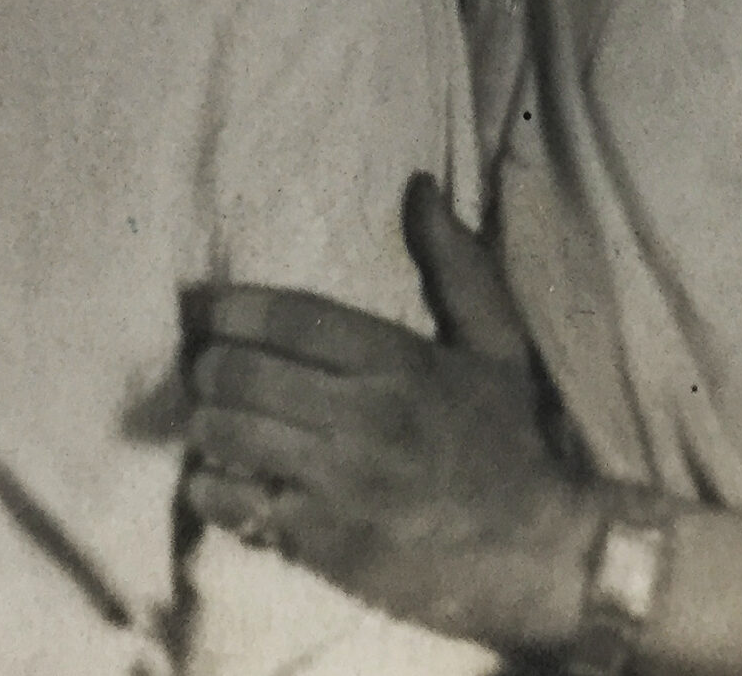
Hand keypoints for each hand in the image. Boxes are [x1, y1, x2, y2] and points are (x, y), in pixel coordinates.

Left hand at [181, 177, 603, 653]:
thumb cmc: (510, 440)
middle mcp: (366, 419)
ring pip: (231, 436)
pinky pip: (237, 505)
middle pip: (246, 374)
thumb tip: (421, 187)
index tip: (207, 306)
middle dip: (209, 364)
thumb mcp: (496, 344)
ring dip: (205, 422)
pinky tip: (217, 477)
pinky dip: (212, 488)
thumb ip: (456, 265)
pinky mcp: (324, 544)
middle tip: (204, 364)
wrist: (537, 552)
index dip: (236, 306)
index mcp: (402, 363)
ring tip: (209, 417)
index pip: (295, 319)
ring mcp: (341, 485)